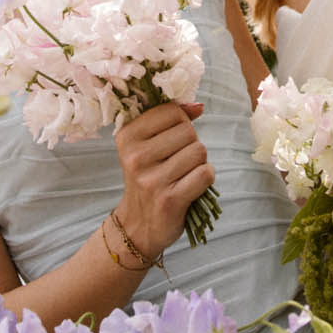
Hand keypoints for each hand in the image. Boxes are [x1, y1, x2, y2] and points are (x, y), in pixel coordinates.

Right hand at [113, 101, 215, 257]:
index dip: (181, 124)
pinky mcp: (170, 199)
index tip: (170, 141)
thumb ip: (170, 119)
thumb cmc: (147, 178)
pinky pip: (206, 174)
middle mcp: (136, 156)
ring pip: (200, 152)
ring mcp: (152, 179)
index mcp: (127, 136)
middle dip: (191, 145)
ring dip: (199, 163)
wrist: (137, 226)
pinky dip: (205, 179)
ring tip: (182, 175)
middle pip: (189, 131)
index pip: (172, 111)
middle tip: (176, 163)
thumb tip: (198, 106)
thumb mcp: (146, 145)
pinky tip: (191, 186)